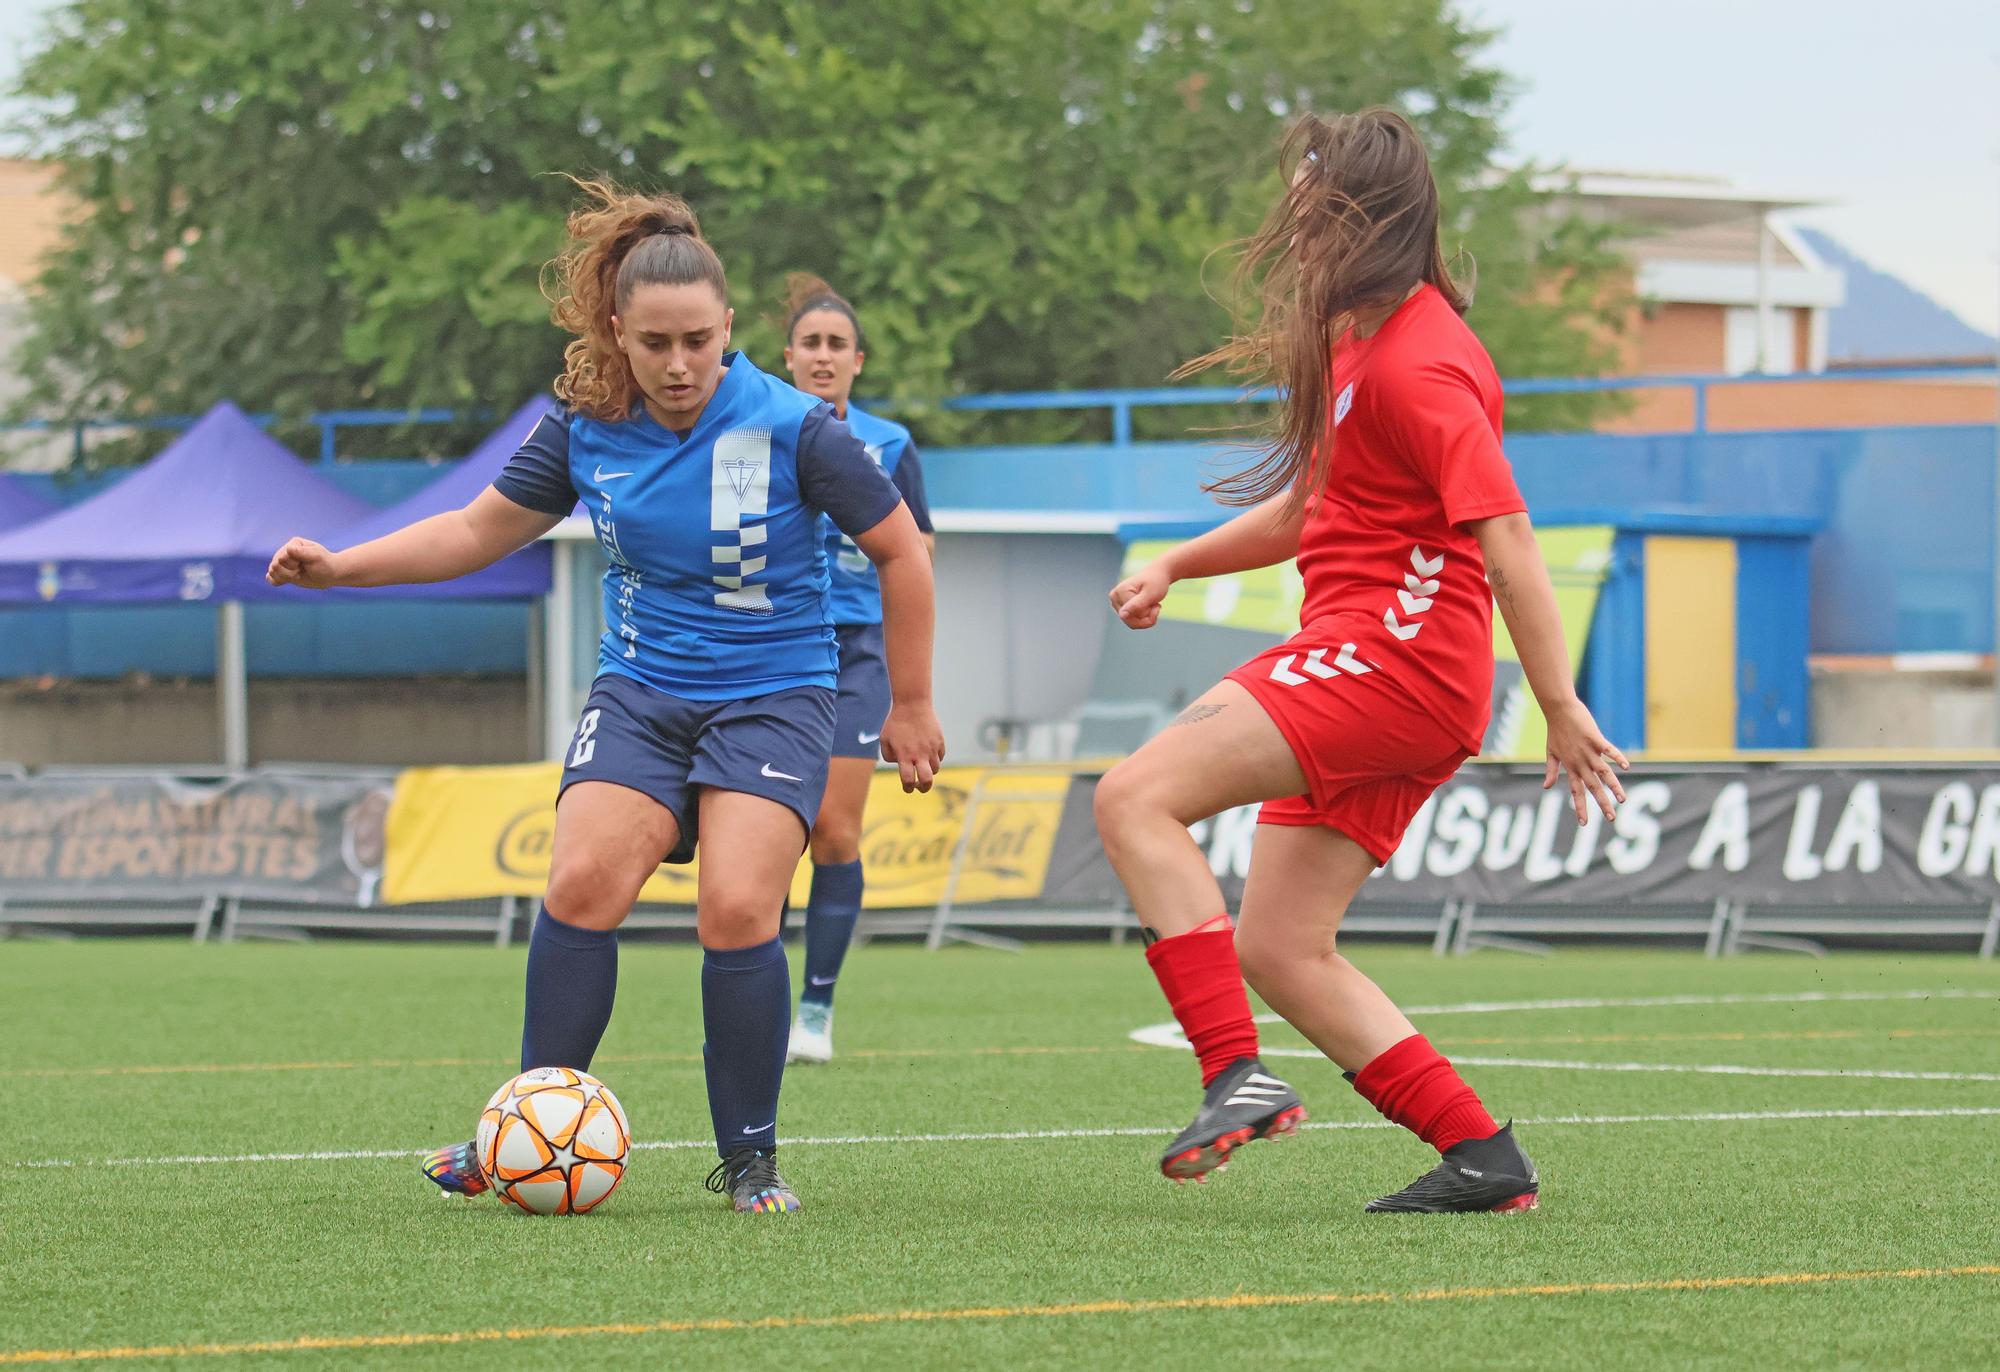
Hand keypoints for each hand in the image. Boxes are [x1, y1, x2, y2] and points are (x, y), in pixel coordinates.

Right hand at [267, 537, 341, 589]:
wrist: (329, 574)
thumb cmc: (325, 564)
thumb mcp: (316, 557)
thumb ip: (302, 553)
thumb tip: (288, 549)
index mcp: (294, 544)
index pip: (283, 557)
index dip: (293, 565)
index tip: (306, 564)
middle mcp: (285, 551)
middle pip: (275, 565)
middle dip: (289, 572)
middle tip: (302, 570)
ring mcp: (283, 561)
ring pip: (272, 572)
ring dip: (285, 577)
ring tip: (298, 574)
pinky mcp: (282, 572)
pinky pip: (270, 578)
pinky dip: (277, 581)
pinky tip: (287, 580)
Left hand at [880, 699, 944, 792]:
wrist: (912, 703)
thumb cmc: (895, 722)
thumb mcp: (884, 739)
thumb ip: (889, 756)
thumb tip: (900, 765)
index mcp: (904, 756)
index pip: (908, 780)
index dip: (908, 788)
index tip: (908, 788)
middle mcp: (920, 754)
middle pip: (927, 780)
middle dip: (924, 788)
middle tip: (920, 786)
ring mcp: (932, 748)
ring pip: (935, 769)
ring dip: (928, 770)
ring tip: (922, 763)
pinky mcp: (940, 741)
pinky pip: (940, 756)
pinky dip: (935, 758)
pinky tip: (927, 751)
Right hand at [1108, 560, 1171, 629]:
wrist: (1158, 575)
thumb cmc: (1156, 582)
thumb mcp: (1150, 594)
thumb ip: (1137, 605)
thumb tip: (1122, 615)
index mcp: (1120, 592)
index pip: (1131, 617)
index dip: (1147, 615)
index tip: (1158, 606)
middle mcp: (1114, 598)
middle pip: (1130, 622)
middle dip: (1147, 618)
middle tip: (1157, 607)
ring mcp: (1116, 603)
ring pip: (1132, 623)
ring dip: (1147, 618)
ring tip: (1154, 606)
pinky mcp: (1121, 607)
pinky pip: (1133, 622)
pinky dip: (1144, 618)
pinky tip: (1149, 607)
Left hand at [1542, 697, 1628, 823]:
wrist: (1558, 709)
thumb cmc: (1555, 730)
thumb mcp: (1550, 752)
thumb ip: (1551, 770)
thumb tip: (1546, 787)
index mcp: (1570, 766)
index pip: (1576, 791)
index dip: (1580, 807)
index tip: (1584, 823)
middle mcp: (1580, 762)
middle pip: (1593, 787)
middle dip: (1602, 804)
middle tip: (1612, 819)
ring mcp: (1588, 751)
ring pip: (1603, 773)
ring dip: (1613, 786)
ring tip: (1622, 799)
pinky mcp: (1595, 738)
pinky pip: (1609, 750)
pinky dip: (1617, 757)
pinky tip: (1626, 767)